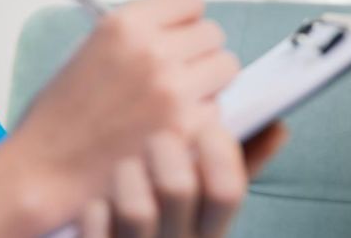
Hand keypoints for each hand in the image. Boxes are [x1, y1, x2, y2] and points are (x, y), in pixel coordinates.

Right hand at [4, 0, 242, 218]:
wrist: (43, 171)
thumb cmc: (61, 114)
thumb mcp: (91, 49)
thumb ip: (139, 23)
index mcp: (126, 25)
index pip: (190, 0)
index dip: (184, 20)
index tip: (177, 35)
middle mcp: (152, 51)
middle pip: (213, 34)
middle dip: (198, 52)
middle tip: (177, 73)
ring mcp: (172, 89)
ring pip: (225, 67)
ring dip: (208, 82)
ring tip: (177, 100)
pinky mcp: (186, 127)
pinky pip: (218, 109)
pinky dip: (201, 119)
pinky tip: (172, 129)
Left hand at [79, 123, 288, 237]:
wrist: (72, 232)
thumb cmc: (164, 227)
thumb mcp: (206, 206)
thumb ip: (240, 165)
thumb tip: (278, 125)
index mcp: (210, 231)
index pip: (228, 188)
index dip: (217, 150)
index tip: (204, 124)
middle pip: (179, 188)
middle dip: (166, 148)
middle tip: (158, 134)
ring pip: (134, 207)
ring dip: (127, 173)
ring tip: (125, 164)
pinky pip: (92, 222)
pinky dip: (95, 204)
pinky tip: (98, 198)